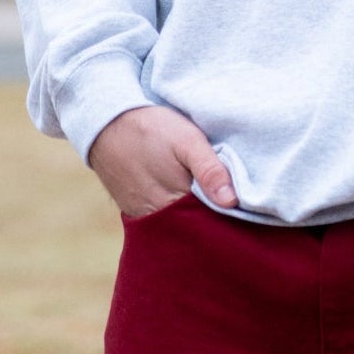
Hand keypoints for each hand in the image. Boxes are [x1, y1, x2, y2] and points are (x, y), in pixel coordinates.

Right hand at [89, 104, 236, 218]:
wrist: (107, 123)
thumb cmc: (151, 129)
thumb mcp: (186, 140)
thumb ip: (209, 169)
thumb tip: (231, 202)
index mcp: (174, 205)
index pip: (209, 225)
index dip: (228, 218)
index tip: (246, 209)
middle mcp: (157, 220)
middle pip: (194, 230)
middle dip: (213, 222)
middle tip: (233, 206)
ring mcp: (144, 218)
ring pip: (179, 228)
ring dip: (195, 218)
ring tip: (211, 201)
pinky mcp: (136, 212)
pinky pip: (163, 222)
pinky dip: (177, 215)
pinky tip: (188, 200)